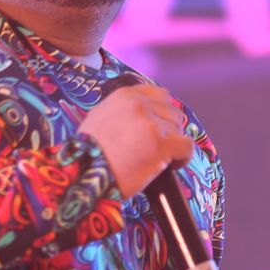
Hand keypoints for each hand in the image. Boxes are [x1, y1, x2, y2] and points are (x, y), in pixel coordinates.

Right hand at [78, 85, 194, 197]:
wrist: (83, 176)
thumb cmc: (88, 154)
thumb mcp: (99, 118)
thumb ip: (123, 110)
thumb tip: (145, 114)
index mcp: (124, 95)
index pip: (158, 94)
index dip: (161, 112)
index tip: (157, 127)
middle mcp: (139, 104)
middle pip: (172, 111)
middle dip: (168, 129)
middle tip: (155, 147)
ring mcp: (151, 123)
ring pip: (179, 129)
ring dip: (173, 144)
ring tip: (157, 158)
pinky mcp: (161, 143)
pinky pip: (186, 147)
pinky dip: (182, 158)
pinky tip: (171, 166)